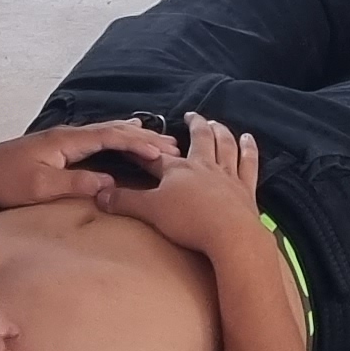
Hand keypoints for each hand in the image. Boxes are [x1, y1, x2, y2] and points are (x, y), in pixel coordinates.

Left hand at [0, 120, 163, 213]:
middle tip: (172, 145)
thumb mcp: (41, 188)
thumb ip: (76, 184)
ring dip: (131, 137)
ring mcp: (61, 141)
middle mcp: (66, 135)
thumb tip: (111, 184)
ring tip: (157, 141)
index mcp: (66, 140)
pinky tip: (121, 143)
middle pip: (112, 131)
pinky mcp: (55, 149)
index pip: (111, 136)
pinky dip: (115, 141)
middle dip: (143, 138)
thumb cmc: (3, 181)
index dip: (139, 143)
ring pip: (104, 134)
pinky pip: (95, 141)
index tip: (164, 150)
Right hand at [90, 112, 280, 265]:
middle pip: (200, 139)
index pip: (158, 156)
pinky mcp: (246, 189)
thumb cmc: (189, 221)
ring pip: (225, 145)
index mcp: (179, 170)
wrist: (230, 235)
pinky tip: (249, 140)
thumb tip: (100, 194)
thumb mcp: (151, 211)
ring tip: (218, 123)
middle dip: (195, 125)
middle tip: (192, 115)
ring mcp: (228, 175)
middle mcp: (204, 166)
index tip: (138, 140)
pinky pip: (248, 163)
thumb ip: (125, 202)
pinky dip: (249, 149)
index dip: (146, 148)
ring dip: (222, 131)